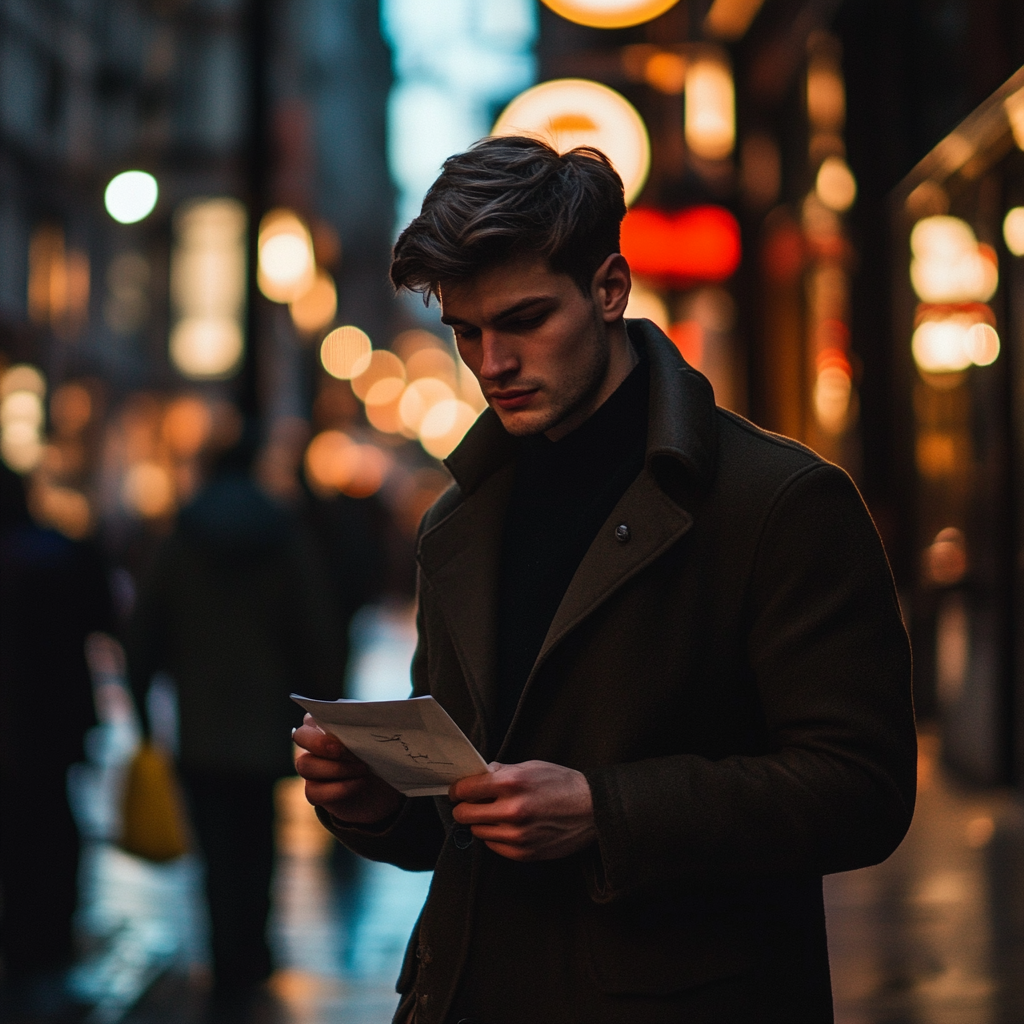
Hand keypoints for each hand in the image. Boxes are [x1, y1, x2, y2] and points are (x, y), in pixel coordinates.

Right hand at [293, 714, 403, 824]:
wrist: (383, 787)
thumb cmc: (376, 753)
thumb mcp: (375, 735)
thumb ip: (365, 722)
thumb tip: (364, 712)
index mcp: (325, 724)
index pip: (310, 716)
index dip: (321, 722)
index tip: (342, 730)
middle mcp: (313, 744)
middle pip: (300, 736)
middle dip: (320, 743)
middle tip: (343, 750)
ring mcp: (311, 768)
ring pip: (305, 765)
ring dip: (336, 767)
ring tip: (363, 768)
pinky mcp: (315, 792)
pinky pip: (313, 791)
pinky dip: (338, 788)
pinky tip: (359, 783)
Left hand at [449, 760, 595, 861]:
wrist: (593, 810)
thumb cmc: (562, 784)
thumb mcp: (532, 767)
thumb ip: (501, 771)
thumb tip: (478, 775)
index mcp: (512, 782)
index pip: (465, 789)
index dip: (457, 790)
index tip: (457, 791)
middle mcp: (512, 810)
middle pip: (464, 814)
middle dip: (464, 808)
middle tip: (470, 804)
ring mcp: (517, 834)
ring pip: (477, 832)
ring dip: (481, 823)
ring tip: (495, 814)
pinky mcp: (523, 852)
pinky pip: (493, 846)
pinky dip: (495, 836)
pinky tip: (508, 827)